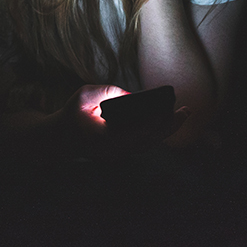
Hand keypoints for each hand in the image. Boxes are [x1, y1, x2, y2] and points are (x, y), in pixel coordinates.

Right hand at [60, 85, 189, 158]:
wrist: (60, 138)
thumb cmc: (72, 114)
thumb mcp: (84, 95)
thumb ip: (107, 92)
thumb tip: (133, 95)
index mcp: (104, 139)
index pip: (136, 134)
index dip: (154, 123)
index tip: (169, 110)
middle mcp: (114, 151)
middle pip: (148, 141)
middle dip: (168, 126)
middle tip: (186, 110)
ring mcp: (118, 154)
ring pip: (148, 145)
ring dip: (167, 130)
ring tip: (183, 114)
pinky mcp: (121, 152)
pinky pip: (144, 144)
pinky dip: (158, 132)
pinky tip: (169, 120)